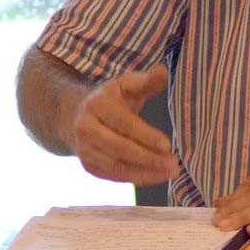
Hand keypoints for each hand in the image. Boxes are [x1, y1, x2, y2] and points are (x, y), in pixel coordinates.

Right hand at [71, 64, 179, 184]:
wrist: (75, 116)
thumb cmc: (110, 99)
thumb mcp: (125, 85)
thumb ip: (145, 81)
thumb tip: (162, 71)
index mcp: (97, 105)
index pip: (123, 123)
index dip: (145, 135)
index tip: (167, 145)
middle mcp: (86, 128)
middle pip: (120, 148)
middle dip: (149, 158)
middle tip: (174, 165)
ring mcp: (85, 149)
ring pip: (117, 166)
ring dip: (146, 172)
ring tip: (171, 172)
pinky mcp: (89, 166)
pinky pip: (115, 176)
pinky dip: (137, 178)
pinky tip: (157, 176)